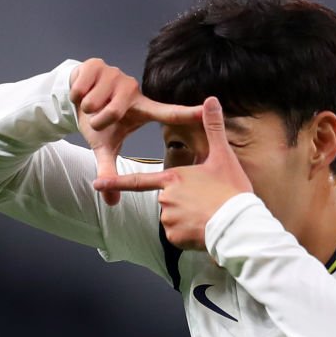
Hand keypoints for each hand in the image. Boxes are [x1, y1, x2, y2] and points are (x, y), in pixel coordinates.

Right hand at [69, 58, 202, 204]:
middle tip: (98, 119)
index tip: (208, 109)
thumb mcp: (104, 147)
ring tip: (90, 104)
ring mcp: (116, 74)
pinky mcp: (97, 64)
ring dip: (87, 108)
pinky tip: (81, 92)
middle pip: (113, 113)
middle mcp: (133, 89)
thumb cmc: (97, 121)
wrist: (74, 97)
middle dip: (99, 120)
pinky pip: (83, 89)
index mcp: (141, 108)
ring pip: (96, 102)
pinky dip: (77, 95)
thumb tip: (112, 203)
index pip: (167, 112)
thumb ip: (110, 171)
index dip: (187, 112)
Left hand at [93, 97, 252, 247]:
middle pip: (167, 200)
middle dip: (184, 203)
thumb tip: (210, 99)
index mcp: (172, 177)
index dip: (116, 182)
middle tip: (206, 203)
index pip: (138, 180)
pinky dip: (189, 235)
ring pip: (173, 219)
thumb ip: (213, 128)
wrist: (238, 224)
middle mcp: (165, 198)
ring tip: (207, 216)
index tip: (97, 185)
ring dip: (187, 219)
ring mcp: (168, 218)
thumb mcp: (223, 157)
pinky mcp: (175, 237)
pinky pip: (178, 235)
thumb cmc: (231, 191)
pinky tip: (203, 230)